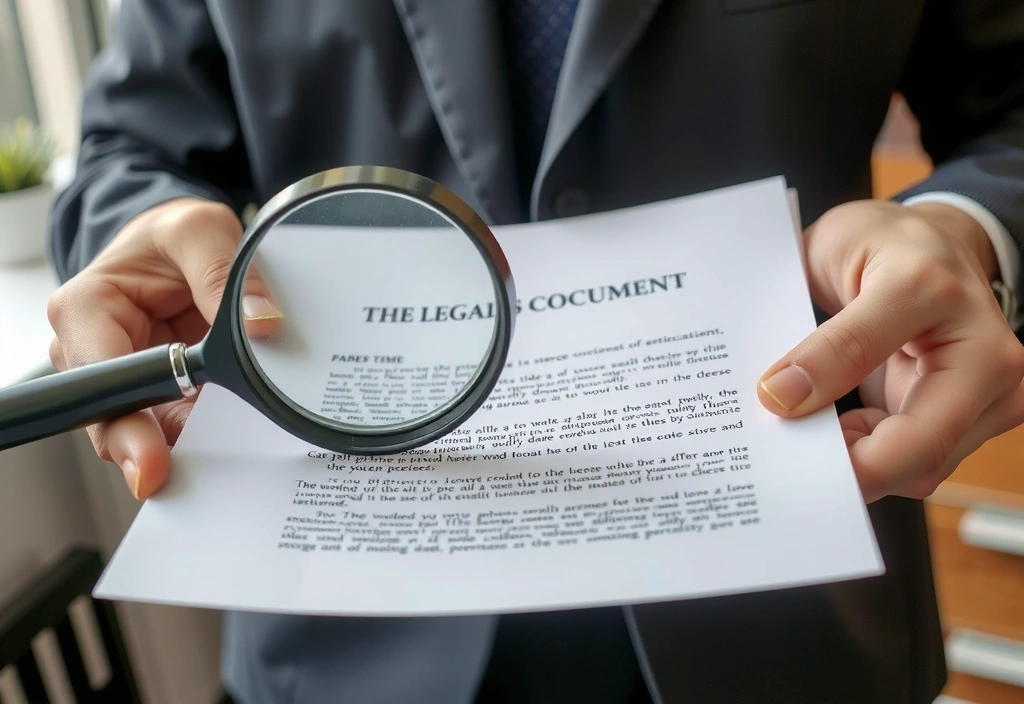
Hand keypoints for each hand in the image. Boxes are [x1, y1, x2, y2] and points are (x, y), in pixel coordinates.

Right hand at [47, 198, 281, 499]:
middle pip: (118, 423)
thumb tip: (260, 324)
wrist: (183, 244)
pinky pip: (186, 427)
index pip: (100, 380)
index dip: (126, 424)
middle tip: (192, 477)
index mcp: (88, 310)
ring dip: (193, 447)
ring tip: (236, 454)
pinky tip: (242, 442)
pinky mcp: (166, 396)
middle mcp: (97, 354)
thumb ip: (228, 273)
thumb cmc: (174, 235)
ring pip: (154, 434)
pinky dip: (213, 437)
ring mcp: (132, 382)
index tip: (153, 459)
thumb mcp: (200, 231)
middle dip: (154, 452)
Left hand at [757, 199, 1023, 502]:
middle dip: (848, 467)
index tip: (769, 402)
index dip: (811, 388)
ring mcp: (994, 394)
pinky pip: (920, 467)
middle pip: (918, 448)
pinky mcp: (981, 423)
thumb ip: (820, 336)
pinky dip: (876, 461)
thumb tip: (783, 397)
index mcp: (933, 291)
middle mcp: (984, 350)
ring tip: (818, 430)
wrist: (937, 246)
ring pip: (919, 470)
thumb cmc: (882, 245)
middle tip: (793, 460)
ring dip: (860, 466)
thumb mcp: (833, 255)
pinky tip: (845, 433)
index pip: (861, 355)